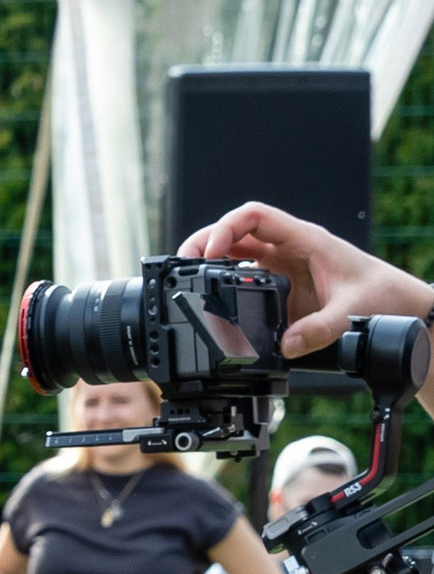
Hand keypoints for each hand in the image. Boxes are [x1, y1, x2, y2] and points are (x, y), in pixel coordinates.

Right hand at [177, 202, 433, 358]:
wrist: (401, 306)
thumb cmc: (384, 296)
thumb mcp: (353, 311)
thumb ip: (321, 329)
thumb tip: (288, 345)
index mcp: (306, 241)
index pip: (255, 216)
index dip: (225, 229)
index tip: (208, 254)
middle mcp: (290, 249)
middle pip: (235, 231)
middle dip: (204, 243)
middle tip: (183, 265)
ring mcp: (282, 266)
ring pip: (234, 251)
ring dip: (208, 260)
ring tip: (187, 278)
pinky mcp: (280, 286)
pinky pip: (242, 275)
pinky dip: (221, 281)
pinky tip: (209, 295)